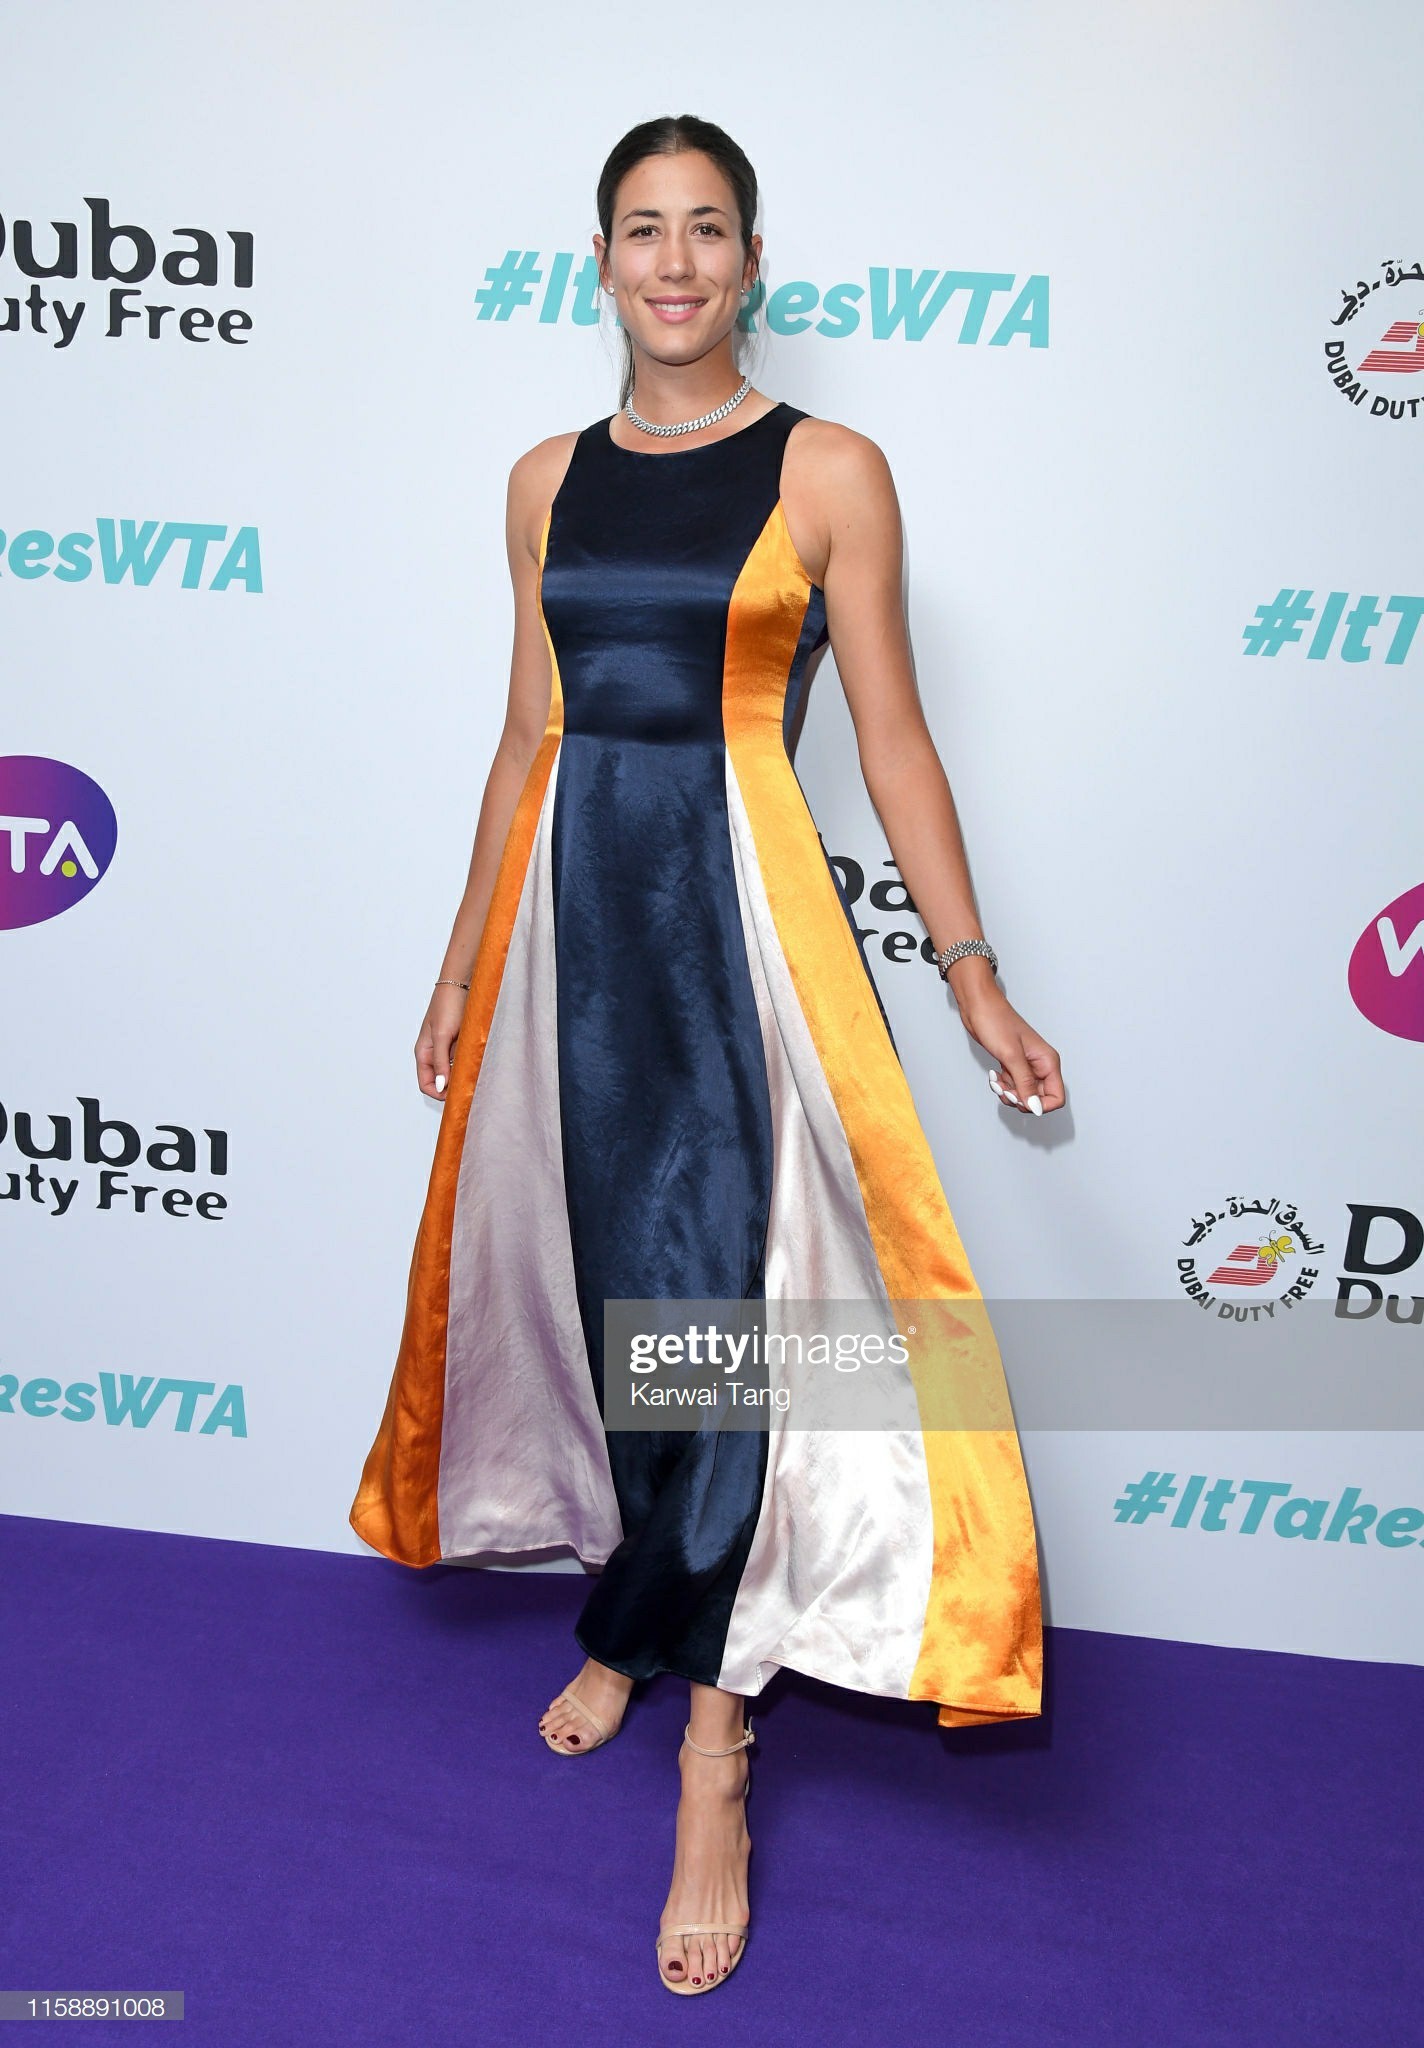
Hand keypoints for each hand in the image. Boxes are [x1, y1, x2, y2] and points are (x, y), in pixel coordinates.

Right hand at [414, 984, 468, 1100]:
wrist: (463, 983)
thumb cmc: (448, 1005)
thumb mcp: (442, 1035)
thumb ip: (441, 1061)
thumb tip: (441, 1086)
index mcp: (423, 1053)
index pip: (426, 1084)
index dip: (439, 1093)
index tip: (455, 1094)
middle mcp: (434, 1054)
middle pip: (440, 1081)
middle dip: (452, 1087)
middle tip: (469, 1087)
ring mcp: (447, 1049)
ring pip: (453, 1073)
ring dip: (462, 1076)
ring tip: (475, 1075)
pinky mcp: (460, 1043)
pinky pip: (462, 1062)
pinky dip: (468, 1066)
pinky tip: (478, 1064)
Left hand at [956, 989, 1063, 1117]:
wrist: (978, 1007)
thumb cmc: (996, 1022)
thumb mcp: (1011, 1056)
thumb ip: (1025, 1084)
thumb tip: (1035, 1107)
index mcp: (1048, 1062)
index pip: (1056, 1097)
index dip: (1039, 1105)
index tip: (1021, 1100)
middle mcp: (1040, 1066)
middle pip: (1038, 1099)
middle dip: (1020, 1100)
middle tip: (1005, 1090)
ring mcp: (1026, 1066)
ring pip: (1023, 1095)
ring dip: (1009, 1093)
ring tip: (997, 1081)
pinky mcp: (1013, 1065)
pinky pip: (1012, 1086)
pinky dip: (1002, 1087)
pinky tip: (994, 1076)